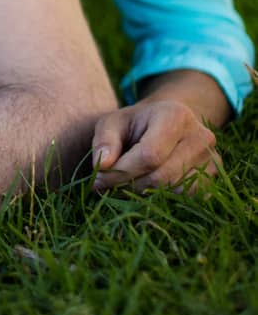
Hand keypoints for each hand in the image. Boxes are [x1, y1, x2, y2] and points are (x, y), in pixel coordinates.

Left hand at [91, 100, 220, 193]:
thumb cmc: (135, 124)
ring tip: (127, 184)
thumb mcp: (113, 123)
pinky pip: (187, 199)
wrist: (167, 124)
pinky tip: (148, 187)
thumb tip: (102, 165)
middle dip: (130, 185)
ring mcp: (212, 159)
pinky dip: (164, 198)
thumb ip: (104, 140)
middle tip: (108, 185)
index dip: (122, 172)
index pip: (150, 155)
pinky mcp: (215, 178)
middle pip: (162, 177)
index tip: (99, 179)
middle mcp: (201, 136)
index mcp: (175, 115)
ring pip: (175, 191)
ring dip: (145, 194)